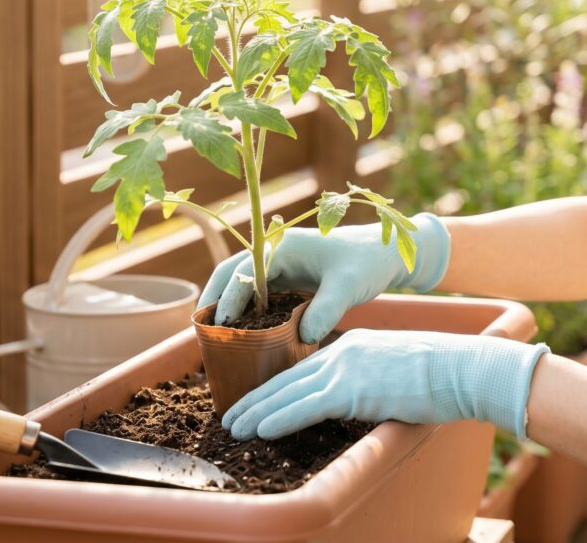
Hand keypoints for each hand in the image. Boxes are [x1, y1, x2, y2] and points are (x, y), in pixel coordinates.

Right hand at [197, 213, 450, 343]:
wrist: (385, 252)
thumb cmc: (367, 262)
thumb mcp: (348, 286)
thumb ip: (326, 310)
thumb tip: (303, 338)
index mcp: (282, 247)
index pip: (243, 273)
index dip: (228, 301)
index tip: (219, 328)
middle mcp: (274, 251)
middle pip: (230, 273)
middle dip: (213, 300)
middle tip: (200, 332)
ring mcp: (279, 263)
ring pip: (240, 283)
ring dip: (225, 305)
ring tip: (212, 336)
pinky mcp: (287, 276)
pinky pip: (257, 292)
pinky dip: (244, 309)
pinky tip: (241, 333)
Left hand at [222, 328, 549, 440]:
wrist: (462, 368)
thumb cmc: (441, 375)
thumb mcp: (395, 370)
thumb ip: (368, 381)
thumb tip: (356, 402)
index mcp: (352, 345)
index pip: (302, 368)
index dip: (274, 386)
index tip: (253, 400)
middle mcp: (342, 351)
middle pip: (286, 378)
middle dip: (255, 399)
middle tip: (229, 415)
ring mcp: (346, 368)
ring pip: (288, 392)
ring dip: (256, 412)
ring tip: (233, 427)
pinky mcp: (353, 389)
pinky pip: (306, 406)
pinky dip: (279, 419)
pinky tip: (259, 430)